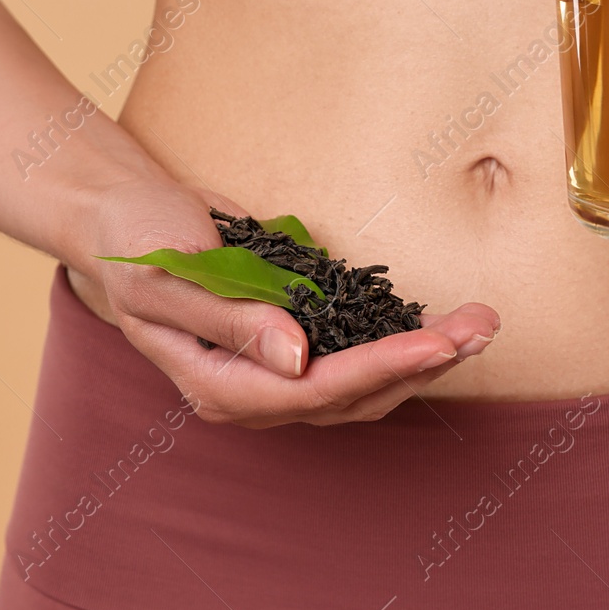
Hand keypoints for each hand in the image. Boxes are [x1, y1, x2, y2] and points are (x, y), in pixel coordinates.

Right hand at [59, 177, 499, 426]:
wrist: (126, 215)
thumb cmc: (137, 244)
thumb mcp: (170, 277)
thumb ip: (231, 320)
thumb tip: (296, 358)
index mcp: (220, 385)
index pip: (315, 390)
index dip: (381, 368)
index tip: (436, 343)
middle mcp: (256, 387)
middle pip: (355, 394)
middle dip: (423, 363)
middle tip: (482, 325)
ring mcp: (280, 365)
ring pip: (368, 381)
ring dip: (426, 355)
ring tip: (481, 323)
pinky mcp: (299, 335)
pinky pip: (361, 352)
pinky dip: (404, 338)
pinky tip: (443, 321)